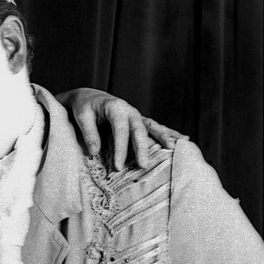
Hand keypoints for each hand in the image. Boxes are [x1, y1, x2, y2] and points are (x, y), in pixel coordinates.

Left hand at [57, 88, 186, 169]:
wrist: (89, 97)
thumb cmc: (84, 106)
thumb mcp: (82, 116)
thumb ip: (89, 133)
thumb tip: (94, 152)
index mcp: (116, 108)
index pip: (120, 130)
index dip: (120, 149)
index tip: (117, 166)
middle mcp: (130, 111)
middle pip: (140, 129)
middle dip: (143, 147)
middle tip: (144, 165)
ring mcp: (137, 115)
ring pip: (152, 126)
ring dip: (164, 137)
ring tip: (175, 147)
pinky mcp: (139, 121)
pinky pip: (155, 128)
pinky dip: (167, 133)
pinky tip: (182, 139)